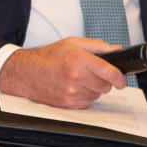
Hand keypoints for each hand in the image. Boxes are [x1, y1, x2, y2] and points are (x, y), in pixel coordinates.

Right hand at [0, 37, 127, 107]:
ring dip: (92, 90)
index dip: (120, 78)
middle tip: (91, 74)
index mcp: (80, 60)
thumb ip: (97, 46)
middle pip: (106, 86)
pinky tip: (72, 88)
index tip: (120, 80)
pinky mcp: (68, 104)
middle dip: (103, 81)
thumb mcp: (72, 43)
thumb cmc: (48, 57)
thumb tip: (117, 50)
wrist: (26, 72)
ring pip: (97, 96)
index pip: (111, 73)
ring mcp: (72, 92)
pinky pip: (87, 103)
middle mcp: (76, 77)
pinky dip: (84, 97)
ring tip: (78, 80)